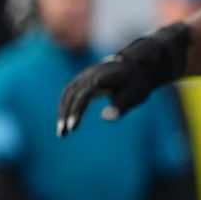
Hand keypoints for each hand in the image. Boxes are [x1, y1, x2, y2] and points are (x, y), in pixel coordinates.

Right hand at [57, 23, 190, 134]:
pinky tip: (66, 121)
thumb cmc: (137, 82)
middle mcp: (89, 75)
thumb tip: (106, 118)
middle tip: (63, 134)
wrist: (138, 65)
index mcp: (101, 78)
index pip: (83, 96)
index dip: (76, 111)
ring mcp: (85, 75)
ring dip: (62, 112)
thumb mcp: (135, 94)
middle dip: (65, 114)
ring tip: (62, 133)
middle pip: (71, 95)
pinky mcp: (83, 79)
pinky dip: (65, 106)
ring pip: (67, 94)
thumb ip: (121, 105)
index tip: (72, 128)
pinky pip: (69, 93)